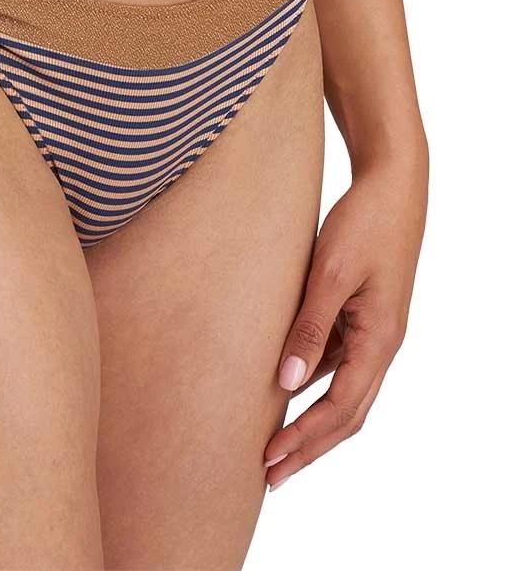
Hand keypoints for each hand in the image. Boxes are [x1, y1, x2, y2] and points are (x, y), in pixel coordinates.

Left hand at [263, 149, 427, 488]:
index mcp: (380, 339)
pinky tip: (282, 389)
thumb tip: (287, 382)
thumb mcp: (330, 272)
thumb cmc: (363, 223)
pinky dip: (312, 385)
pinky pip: (336, 363)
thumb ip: (309, 326)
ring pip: (342, 392)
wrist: (392, 186)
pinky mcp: (360, 315)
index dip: (305, 438)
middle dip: (309, 447)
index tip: (270, 461)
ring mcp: (372, 331)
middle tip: (269, 475)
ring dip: (310, 422)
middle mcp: (381, 344)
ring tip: (273, 444)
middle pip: (346, 413)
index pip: (341, 408)